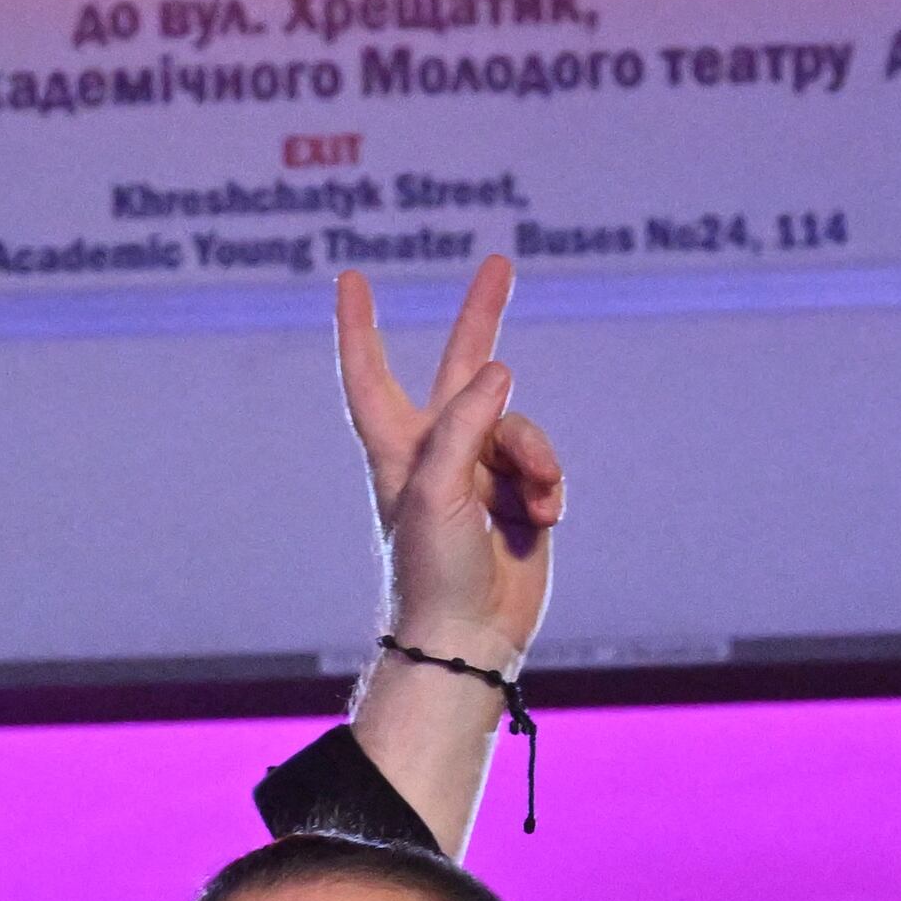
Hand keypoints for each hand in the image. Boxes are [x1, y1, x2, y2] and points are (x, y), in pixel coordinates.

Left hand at [340, 259, 563, 667]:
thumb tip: (501, 369)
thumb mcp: (438, 487)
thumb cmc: (434, 568)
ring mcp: (483, 474)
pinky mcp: (520, 499)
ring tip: (535, 502)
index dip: (359, 327)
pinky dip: (549, 489)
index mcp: (399, 447)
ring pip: (521, 428)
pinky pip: (545, 468)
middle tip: (500, 263)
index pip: (370, 375)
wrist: (470, 636)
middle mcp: (440, 451)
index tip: (351, 278)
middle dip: (482, 316)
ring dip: (534, 459)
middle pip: (463, 369)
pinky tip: (542, 520)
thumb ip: (466, 420)